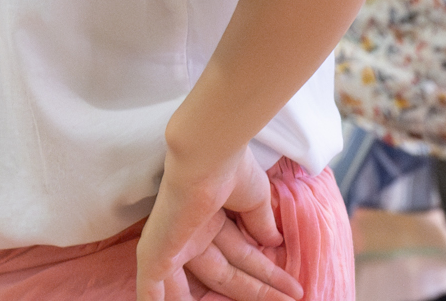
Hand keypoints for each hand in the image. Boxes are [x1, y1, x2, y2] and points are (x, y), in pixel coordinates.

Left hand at [137, 145, 302, 300]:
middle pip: (227, 276)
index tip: (292, 291)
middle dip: (261, 292)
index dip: (268, 275)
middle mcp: (191, 234)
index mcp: (211, 219)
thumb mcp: (255, 202)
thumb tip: (273, 242)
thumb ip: (260, 225)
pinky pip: (152, 290)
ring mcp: (172, 245)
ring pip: (195, 289)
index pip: (242, 257)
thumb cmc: (231, 169)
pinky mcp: (154, 255)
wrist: (209, 157)